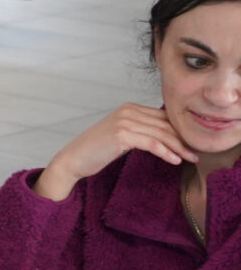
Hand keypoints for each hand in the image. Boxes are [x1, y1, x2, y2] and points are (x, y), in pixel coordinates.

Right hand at [38, 104, 193, 199]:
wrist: (73, 159)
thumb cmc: (96, 151)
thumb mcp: (121, 136)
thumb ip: (141, 130)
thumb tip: (167, 136)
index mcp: (129, 108)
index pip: (163, 117)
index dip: (180, 131)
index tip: (191, 145)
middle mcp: (127, 110)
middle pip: (165, 125)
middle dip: (183, 140)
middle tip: (196, 154)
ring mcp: (124, 121)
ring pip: (161, 134)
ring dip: (179, 148)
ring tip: (190, 159)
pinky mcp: (122, 134)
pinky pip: (152, 143)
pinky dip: (166, 152)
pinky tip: (175, 161)